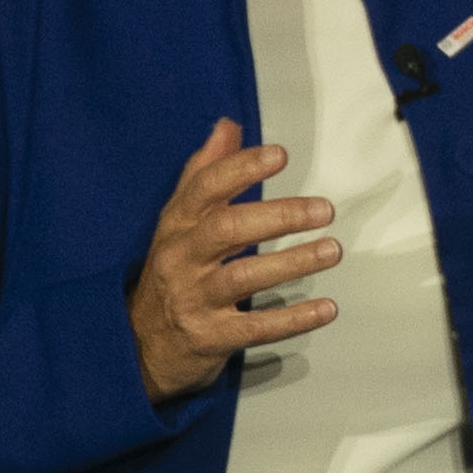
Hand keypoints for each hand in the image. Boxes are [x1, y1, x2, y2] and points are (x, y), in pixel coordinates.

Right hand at [129, 119, 341, 403]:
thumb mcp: (178, 223)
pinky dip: (294, 319)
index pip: (204, 189)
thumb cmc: (172, 273)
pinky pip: (256, 327)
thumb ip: (204, 174)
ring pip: (243, 277)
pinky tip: (326, 308)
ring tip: (332, 250)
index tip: (280, 155)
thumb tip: (228, 125)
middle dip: (278, 215)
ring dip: (292, 262)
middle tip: (323, 209)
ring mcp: (193, 300)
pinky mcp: (210, 338)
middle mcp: (180, 260)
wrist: (141, 347)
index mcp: (175, 227)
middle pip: (226, 229)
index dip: (241, 168)